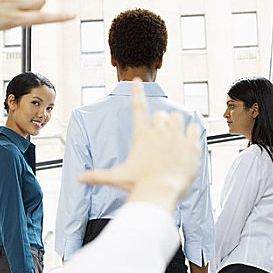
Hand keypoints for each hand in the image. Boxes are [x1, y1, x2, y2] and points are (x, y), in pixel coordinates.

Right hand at [78, 78, 201, 211]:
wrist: (161, 192)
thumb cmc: (139, 184)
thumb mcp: (116, 178)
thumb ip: (97, 176)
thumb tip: (78, 179)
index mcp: (141, 136)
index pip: (137, 108)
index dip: (136, 92)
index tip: (137, 81)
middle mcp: (159, 132)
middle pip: (161, 114)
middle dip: (160, 121)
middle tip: (161, 135)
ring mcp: (176, 137)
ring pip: (178, 117)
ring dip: (176, 123)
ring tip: (175, 135)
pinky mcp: (191, 144)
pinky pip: (194, 128)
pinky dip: (192, 132)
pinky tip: (189, 141)